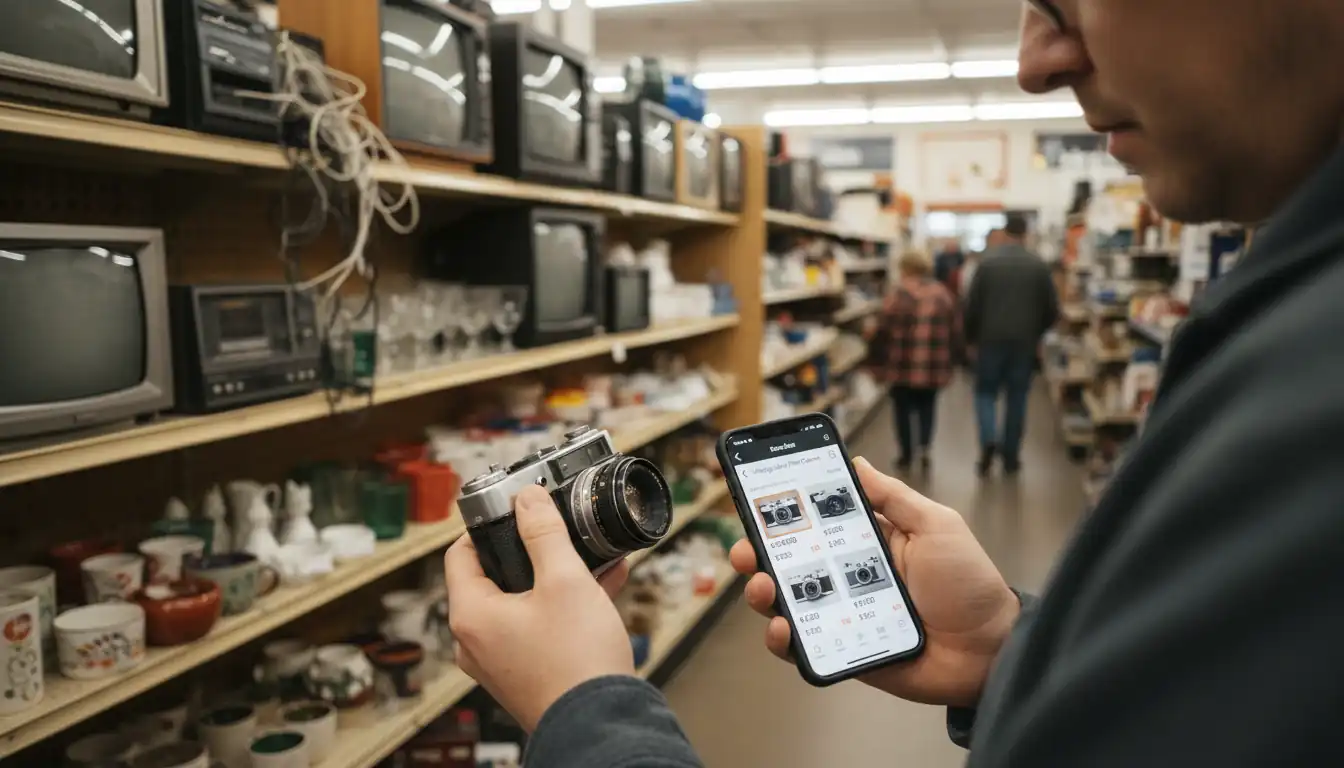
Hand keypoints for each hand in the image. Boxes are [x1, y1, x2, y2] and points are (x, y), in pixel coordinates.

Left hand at [445, 486, 633, 730]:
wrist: (601, 726)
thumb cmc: (577, 661)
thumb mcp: (564, 580)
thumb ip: (544, 533)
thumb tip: (527, 498)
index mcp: (471, 615)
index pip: (460, 553)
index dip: (485, 526)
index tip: (513, 510)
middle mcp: (475, 642)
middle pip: (490, 578)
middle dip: (529, 551)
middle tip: (555, 532)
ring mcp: (498, 662)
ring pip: (518, 603)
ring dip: (551, 577)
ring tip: (588, 559)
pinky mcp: (523, 674)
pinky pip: (534, 627)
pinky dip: (558, 606)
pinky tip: (598, 588)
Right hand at [730, 458, 1017, 706]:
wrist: (992, 650)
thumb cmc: (970, 585)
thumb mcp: (936, 526)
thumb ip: (893, 497)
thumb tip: (856, 462)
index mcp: (868, 543)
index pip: (814, 524)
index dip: (782, 514)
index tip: (756, 502)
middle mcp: (848, 578)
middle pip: (789, 563)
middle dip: (757, 553)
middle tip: (746, 550)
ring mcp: (843, 615)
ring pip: (788, 604)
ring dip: (763, 594)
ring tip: (763, 587)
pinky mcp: (844, 651)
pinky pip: (804, 647)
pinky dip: (784, 640)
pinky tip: (783, 629)